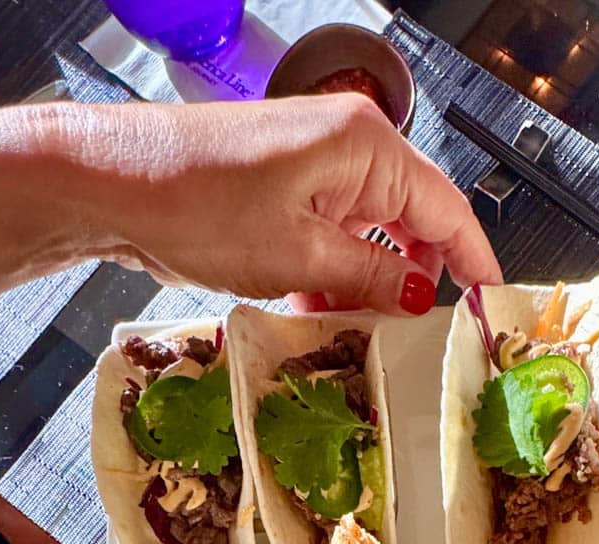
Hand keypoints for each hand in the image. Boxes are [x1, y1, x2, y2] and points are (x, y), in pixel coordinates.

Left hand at [0, 97, 499, 334]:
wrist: (107, 185)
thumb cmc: (198, 204)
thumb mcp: (301, 257)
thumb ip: (374, 277)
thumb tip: (422, 296)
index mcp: (366, 148)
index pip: (447, 208)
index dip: (474, 262)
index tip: (490, 306)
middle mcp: (345, 147)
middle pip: (409, 220)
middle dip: (416, 281)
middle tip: (422, 341)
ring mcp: (309, 164)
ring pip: (366, 234)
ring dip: (367, 285)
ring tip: (363, 338)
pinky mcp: (277, 186)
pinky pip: (326, 235)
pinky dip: (329, 275)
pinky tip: (318, 315)